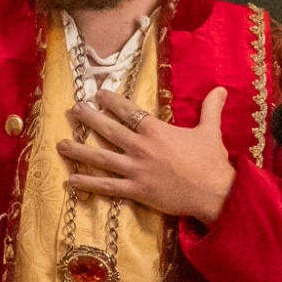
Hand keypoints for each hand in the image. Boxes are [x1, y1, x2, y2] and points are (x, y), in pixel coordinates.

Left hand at [60, 88, 236, 224]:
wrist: (214, 192)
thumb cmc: (212, 162)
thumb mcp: (210, 131)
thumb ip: (211, 108)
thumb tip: (221, 89)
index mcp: (156, 130)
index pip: (128, 111)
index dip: (111, 101)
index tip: (96, 93)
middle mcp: (141, 147)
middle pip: (108, 129)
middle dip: (88, 118)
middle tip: (72, 110)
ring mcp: (136, 169)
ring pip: (101, 157)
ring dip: (79, 150)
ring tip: (60, 144)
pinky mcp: (136, 190)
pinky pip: (107, 186)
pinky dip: (88, 183)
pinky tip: (71, 180)